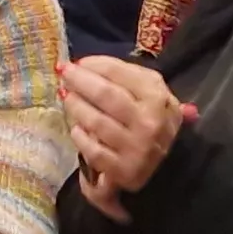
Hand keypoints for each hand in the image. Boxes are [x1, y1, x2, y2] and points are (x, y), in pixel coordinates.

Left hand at [61, 56, 194, 218]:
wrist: (168, 167)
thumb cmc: (151, 121)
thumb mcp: (151, 94)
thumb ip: (124, 76)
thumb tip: (83, 65)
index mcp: (158, 97)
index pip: (119, 72)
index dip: (94, 65)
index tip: (77, 62)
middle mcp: (150, 122)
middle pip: (106, 94)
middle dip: (80, 81)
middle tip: (64, 74)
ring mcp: (138, 149)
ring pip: (96, 121)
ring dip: (76, 106)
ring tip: (67, 98)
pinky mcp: (124, 171)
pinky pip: (93, 150)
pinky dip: (80, 138)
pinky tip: (76, 129)